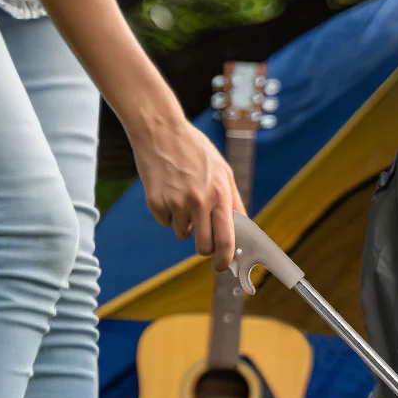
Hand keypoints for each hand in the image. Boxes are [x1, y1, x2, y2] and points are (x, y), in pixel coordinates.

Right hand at [132, 116, 242, 268]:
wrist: (161, 131)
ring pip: (183, 234)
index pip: (226, 238)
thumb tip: (242, 229)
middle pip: (203, 246)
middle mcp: (199, 201)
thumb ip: (233, 201)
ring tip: (184, 196)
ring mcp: (175, 202)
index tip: (223, 266)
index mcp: (220, 193)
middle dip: (204, 248)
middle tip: (203, 238)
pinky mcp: (155, 202)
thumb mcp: (223, 171)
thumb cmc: (196, 151)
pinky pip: (166, 222)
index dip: (225, 258)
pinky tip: (169, 190)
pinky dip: (168, 213)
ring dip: (185, 224)